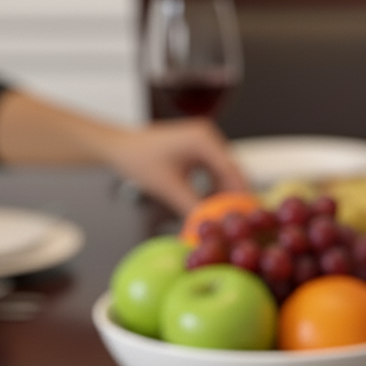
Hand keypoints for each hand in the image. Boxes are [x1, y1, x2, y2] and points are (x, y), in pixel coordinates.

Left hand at [101, 117, 247, 214]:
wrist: (121, 149)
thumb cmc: (140, 160)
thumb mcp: (170, 189)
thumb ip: (193, 209)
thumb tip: (210, 228)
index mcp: (203, 139)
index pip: (232, 171)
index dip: (240, 195)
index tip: (244, 216)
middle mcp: (208, 137)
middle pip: (231, 173)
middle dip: (232, 198)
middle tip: (233, 221)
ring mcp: (204, 143)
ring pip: (224, 175)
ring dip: (222, 196)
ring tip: (219, 217)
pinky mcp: (199, 151)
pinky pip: (214, 173)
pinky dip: (213, 190)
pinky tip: (207, 206)